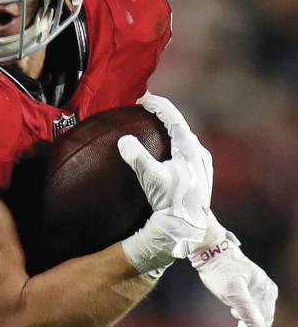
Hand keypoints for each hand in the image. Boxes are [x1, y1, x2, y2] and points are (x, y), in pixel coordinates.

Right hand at [118, 93, 212, 275]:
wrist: (189, 227)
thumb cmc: (172, 201)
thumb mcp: (151, 177)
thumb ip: (136, 156)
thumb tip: (124, 140)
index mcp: (189, 148)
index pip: (173, 118)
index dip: (158, 105)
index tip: (144, 99)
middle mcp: (199, 153)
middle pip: (180, 127)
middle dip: (164, 117)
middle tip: (148, 111)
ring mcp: (202, 165)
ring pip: (185, 140)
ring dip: (170, 131)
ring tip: (156, 129)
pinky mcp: (201, 176)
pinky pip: (187, 152)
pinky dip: (175, 146)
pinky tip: (168, 155)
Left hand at [189, 213, 277, 326]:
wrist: (209, 252)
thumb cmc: (220, 268)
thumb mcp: (232, 289)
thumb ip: (245, 307)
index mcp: (266, 291)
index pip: (263, 322)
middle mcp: (264, 294)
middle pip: (257, 326)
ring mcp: (255, 296)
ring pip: (250, 324)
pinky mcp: (244, 298)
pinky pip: (244, 319)